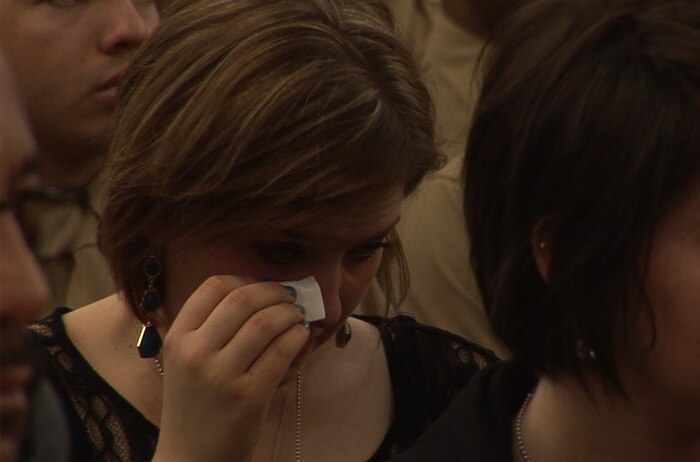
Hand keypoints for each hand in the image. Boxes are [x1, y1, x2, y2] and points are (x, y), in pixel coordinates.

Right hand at [152, 276, 308, 461]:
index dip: (246, 279)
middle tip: (291, 296)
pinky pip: (282, 352)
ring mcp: (221, 376)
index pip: (213, 286)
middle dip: (275, 291)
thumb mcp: (187, 361)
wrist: (191, 458)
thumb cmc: (195, 405)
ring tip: (299, 316)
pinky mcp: (248, 397)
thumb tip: (261, 292)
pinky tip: (301, 337)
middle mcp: (195, 353)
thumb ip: (211, 328)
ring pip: (266, 322)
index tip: (263, 286)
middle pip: (243, 299)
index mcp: (178, 338)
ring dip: (290, 313)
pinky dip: (298, 337)